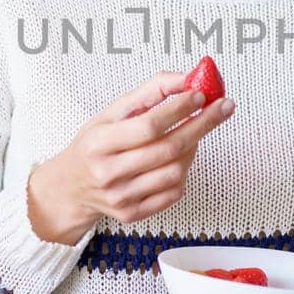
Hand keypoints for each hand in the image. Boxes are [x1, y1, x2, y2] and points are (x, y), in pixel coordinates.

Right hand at [27, 70, 234, 244]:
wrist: (70, 186)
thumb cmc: (96, 143)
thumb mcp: (112, 111)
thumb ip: (150, 92)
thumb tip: (187, 79)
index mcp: (99, 142)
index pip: (148, 125)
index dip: (179, 109)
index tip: (201, 94)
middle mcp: (107, 172)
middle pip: (168, 148)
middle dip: (202, 124)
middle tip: (223, 107)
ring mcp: (120, 197)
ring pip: (175, 172)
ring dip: (193, 149)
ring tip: (192, 134)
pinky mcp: (131, 215)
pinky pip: (173, 193)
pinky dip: (183, 173)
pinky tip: (179, 159)